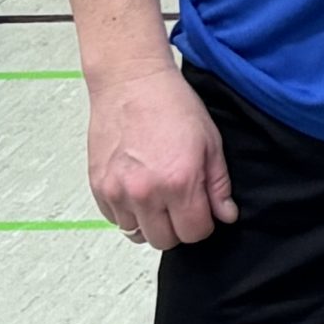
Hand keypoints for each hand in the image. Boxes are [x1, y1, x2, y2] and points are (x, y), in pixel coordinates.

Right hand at [87, 64, 235, 249]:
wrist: (132, 83)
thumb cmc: (174, 106)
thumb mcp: (211, 142)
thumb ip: (218, 185)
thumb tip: (226, 216)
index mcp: (179, 182)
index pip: (194, 233)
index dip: (204, 224)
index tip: (203, 210)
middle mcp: (145, 193)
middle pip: (164, 240)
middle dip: (178, 228)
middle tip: (182, 204)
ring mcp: (117, 192)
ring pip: (137, 234)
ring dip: (151, 222)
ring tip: (159, 196)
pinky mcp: (98, 188)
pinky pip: (115, 220)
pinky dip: (128, 212)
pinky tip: (139, 189)